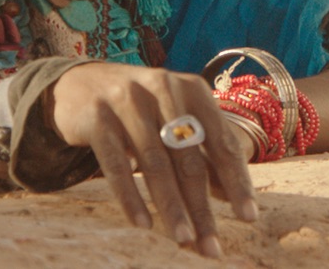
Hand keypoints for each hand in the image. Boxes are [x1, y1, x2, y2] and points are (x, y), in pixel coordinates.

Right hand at [48, 62, 258, 257]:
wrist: (79, 83)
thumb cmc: (140, 108)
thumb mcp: (174, 118)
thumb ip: (202, 151)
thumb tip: (230, 195)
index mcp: (193, 89)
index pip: (222, 142)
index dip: (237, 181)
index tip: (249, 216)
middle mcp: (163, 89)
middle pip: (189, 159)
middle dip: (202, 207)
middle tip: (211, 245)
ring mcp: (128, 101)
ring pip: (155, 164)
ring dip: (171, 207)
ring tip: (183, 239)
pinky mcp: (97, 118)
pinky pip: (116, 165)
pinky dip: (131, 197)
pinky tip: (142, 223)